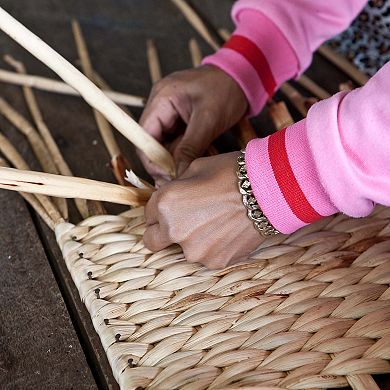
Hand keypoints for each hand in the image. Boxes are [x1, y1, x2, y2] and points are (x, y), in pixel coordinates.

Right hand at [139, 65, 247, 179]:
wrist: (242, 76)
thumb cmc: (226, 90)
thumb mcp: (208, 120)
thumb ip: (190, 147)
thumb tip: (178, 172)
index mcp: (162, 97)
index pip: (144, 135)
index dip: (150, 159)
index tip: (164, 176)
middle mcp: (160, 104)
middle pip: (152, 141)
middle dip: (162, 162)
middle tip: (176, 179)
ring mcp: (169, 111)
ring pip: (164, 143)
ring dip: (174, 159)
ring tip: (185, 173)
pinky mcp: (180, 118)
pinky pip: (175, 140)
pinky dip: (182, 152)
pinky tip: (191, 162)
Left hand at [143, 152, 263, 268]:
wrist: (269, 190)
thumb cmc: (232, 173)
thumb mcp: (195, 168)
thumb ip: (175, 188)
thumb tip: (171, 198)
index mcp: (164, 204)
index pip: (147, 215)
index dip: (158, 210)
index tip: (172, 208)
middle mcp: (174, 231)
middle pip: (153, 241)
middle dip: (162, 233)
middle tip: (183, 222)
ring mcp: (194, 251)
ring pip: (182, 250)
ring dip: (192, 240)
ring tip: (216, 223)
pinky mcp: (215, 262)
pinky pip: (206, 256)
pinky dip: (213, 247)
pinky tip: (228, 232)